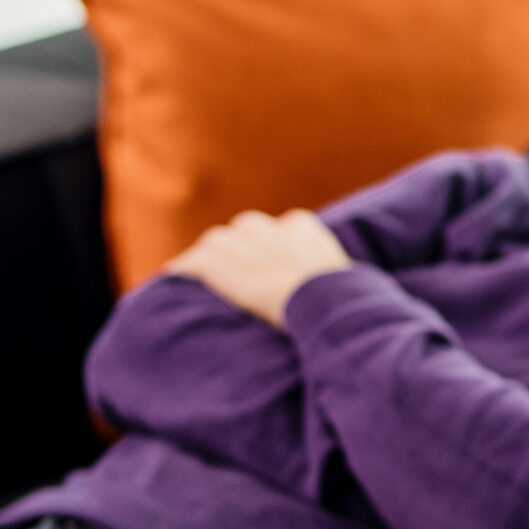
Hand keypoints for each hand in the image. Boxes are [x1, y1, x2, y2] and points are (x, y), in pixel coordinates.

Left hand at [162, 209, 351, 327]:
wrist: (321, 301)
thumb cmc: (343, 302)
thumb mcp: (350, 283)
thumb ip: (339, 281)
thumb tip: (353, 299)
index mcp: (306, 230)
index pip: (288, 226)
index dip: (279, 244)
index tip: (277, 261)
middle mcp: (272, 230)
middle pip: (248, 227)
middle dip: (242, 246)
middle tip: (238, 271)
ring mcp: (243, 244)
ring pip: (217, 241)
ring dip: (212, 258)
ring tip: (202, 275)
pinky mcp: (219, 263)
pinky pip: (194, 262)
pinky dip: (185, 270)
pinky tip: (176, 279)